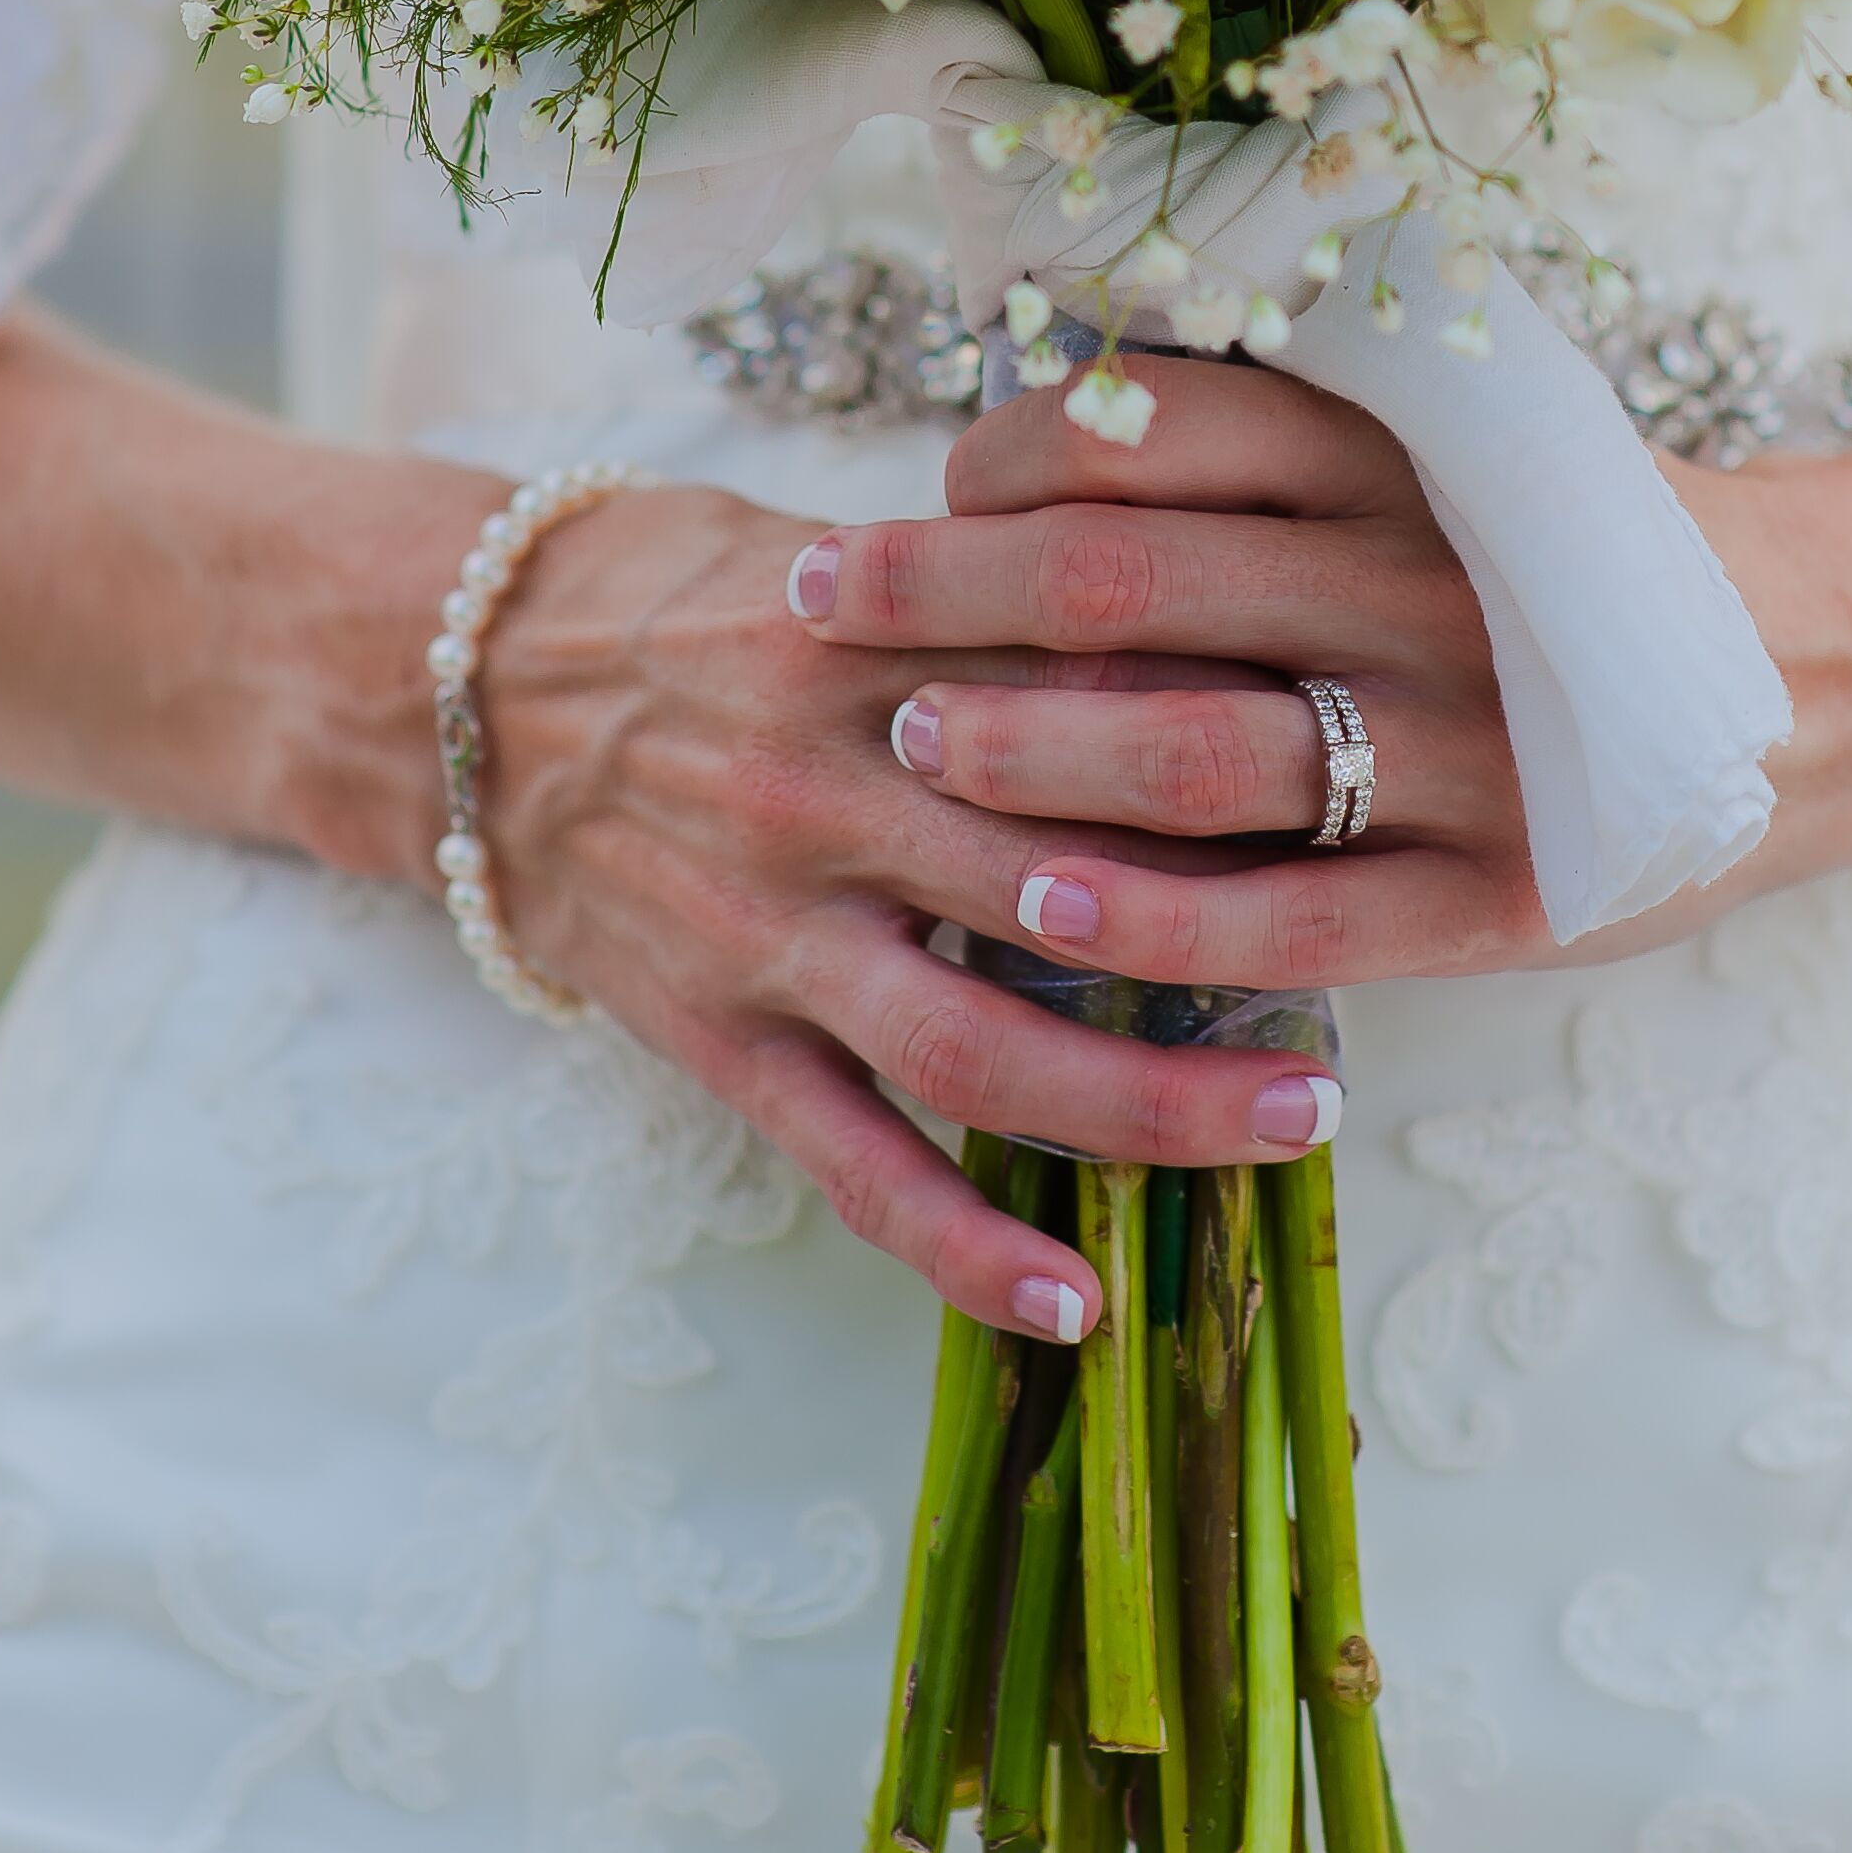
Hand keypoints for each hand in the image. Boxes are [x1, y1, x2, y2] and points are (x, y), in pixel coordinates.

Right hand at [458, 474, 1359, 1336]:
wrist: (461, 679)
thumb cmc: (697, 593)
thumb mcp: (854, 548)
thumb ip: (1012, 583)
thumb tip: (1219, 589)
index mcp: (881, 644)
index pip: (1087, 688)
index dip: (1234, 726)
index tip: (1367, 756)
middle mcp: (832, 789)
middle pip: (1069, 874)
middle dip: (1240, 928)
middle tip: (1389, 957)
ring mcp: (770, 926)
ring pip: (984, 1043)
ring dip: (1147, 1102)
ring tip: (1293, 1130)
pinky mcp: (715, 1033)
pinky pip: (850, 1162)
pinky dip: (959, 1243)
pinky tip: (1070, 1304)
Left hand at [800, 360, 1550, 990]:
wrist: (1817, 667)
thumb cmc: (1576, 553)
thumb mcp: (1459, 444)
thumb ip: (1284, 440)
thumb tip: (1053, 420)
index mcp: (1399, 455)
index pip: (1143, 432)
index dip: (995, 461)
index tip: (920, 492)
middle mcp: (1419, 587)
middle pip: (1123, 582)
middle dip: (938, 593)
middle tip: (815, 601)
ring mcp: (1463, 750)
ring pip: (1187, 756)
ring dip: (1016, 755)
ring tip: (901, 746)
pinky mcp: (1499, 897)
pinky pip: (1289, 918)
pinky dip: (1147, 921)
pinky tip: (1033, 911)